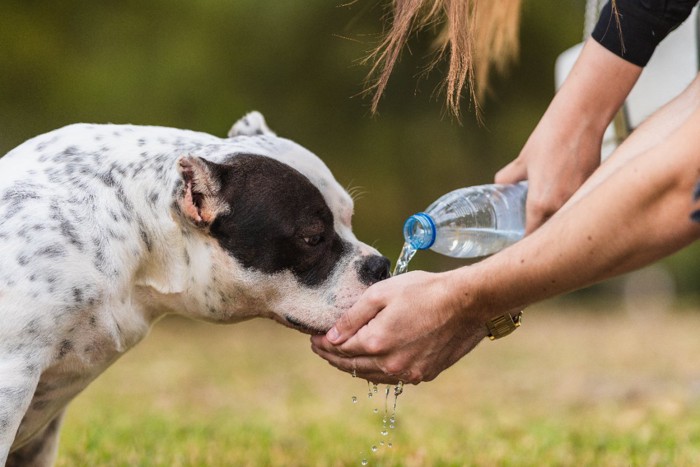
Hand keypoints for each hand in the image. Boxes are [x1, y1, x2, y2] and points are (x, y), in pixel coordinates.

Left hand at [310, 270, 488, 383]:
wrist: (468, 303)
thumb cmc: (425, 290)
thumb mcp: (382, 293)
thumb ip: (353, 316)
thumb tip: (331, 336)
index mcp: (376, 342)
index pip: (339, 348)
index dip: (322, 343)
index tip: (313, 337)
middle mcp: (391, 364)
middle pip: (351, 365)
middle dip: (332, 356)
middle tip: (320, 347)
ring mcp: (409, 372)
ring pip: (370, 375)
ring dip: (353, 365)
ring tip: (341, 355)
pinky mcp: (424, 374)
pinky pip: (391, 376)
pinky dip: (376, 370)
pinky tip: (372, 360)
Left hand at [495, 105, 601, 232]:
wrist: (580, 120)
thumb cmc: (548, 139)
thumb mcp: (522, 162)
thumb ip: (507, 179)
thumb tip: (497, 188)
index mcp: (540, 204)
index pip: (531, 236)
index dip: (525, 241)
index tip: (521, 242)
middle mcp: (561, 207)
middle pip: (551, 232)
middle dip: (544, 234)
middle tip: (536, 229)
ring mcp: (580, 200)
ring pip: (568, 221)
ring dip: (561, 221)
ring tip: (553, 215)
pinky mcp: (594, 190)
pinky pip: (581, 206)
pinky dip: (574, 206)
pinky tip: (570, 198)